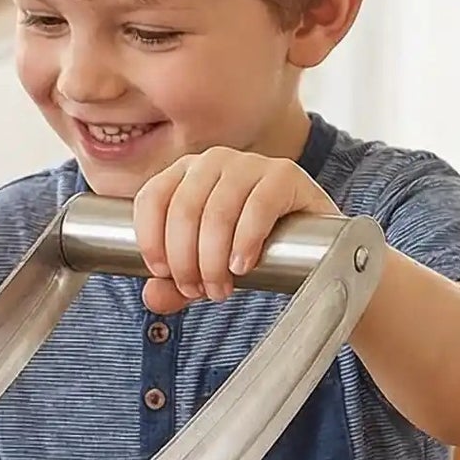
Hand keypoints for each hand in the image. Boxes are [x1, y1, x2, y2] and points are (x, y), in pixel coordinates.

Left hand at [132, 149, 339, 313]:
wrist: (308, 243)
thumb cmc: (246, 249)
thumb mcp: (204, 269)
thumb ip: (173, 285)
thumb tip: (154, 297)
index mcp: (184, 174)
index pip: (152, 198)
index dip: (152, 240)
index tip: (162, 274)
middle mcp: (213, 161)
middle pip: (182, 210)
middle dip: (185, 260)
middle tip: (198, 291)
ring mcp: (249, 164)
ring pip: (216, 212)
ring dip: (213, 259)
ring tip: (221, 287)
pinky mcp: (284, 174)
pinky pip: (257, 207)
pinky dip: (245, 241)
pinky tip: (243, 265)